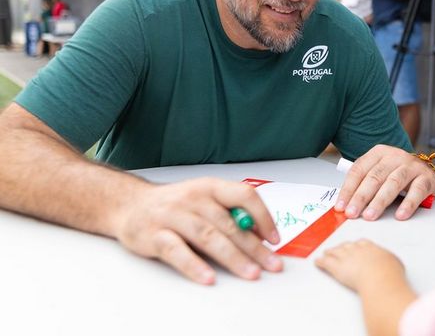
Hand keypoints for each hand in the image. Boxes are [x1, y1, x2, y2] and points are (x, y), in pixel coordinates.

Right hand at [113, 177, 282, 284]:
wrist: (130, 204)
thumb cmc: (175, 205)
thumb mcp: (204, 199)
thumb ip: (230, 213)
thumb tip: (260, 236)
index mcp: (210, 187)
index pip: (244, 196)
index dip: (263, 217)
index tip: (274, 239)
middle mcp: (193, 198)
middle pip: (229, 224)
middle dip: (254, 247)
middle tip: (271, 265)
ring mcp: (173, 216)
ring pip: (208, 237)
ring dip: (232, 257)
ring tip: (249, 273)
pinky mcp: (154, 235)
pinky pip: (177, 251)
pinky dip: (194, 265)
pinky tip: (209, 277)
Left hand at [315, 239, 404, 291]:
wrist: (379, 277)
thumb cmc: (389, 272)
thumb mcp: (395, 263)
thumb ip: (390, 260)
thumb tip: (391, 263)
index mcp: (371, 247)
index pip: (361, 243)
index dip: (357, 246)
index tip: (356, 247)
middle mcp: (357, 249)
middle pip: (347, 246)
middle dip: (342, 248)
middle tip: (339, 249)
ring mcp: (345, 257)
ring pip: (335, 252)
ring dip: (330, 253)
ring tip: (326, 253)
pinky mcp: (336, 267)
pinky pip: (326, 262)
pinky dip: (320, 262)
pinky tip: (317, 262)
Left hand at [335, 145, 434, 220]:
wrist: (424, 170)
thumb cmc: (396, 173)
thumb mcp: (378, 172)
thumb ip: (363, 185)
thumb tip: (345, 206)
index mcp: (378, 153)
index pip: (359, 170)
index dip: (348, 189)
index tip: (341, 206)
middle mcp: (395, 156)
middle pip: (374, 177)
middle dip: (361, 197)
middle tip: (352, 213)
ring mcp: (412, 165)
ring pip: (393, 183)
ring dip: (380, 201)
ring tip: (370, 215)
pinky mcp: (427, 177)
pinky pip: (417, 191)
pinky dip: (408, 204)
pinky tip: (400, 215)